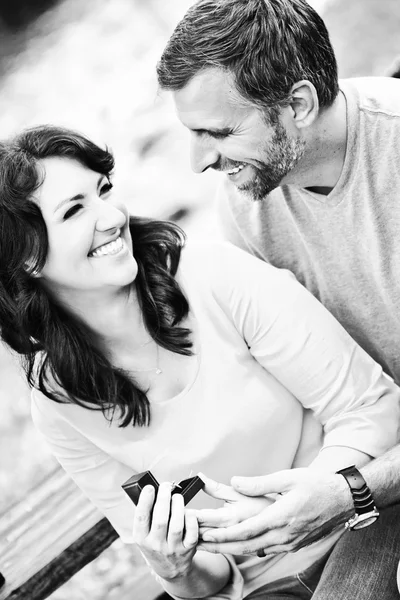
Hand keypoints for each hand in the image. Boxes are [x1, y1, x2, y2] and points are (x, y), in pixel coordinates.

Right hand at [132, 482, 198, 579]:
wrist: (169, 569)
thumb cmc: (155, 543)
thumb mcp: (144, 534)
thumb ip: (145, 515)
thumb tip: (147, 489)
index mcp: (141, 538)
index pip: (141, 518)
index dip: (145, 501)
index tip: (150, 487)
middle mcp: (156, 545)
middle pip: (160, 520)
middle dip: (164, 499)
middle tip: (166, 486)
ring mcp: (172, 549)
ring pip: (176, 526)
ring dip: (178, 507)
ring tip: (177, 496)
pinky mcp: (187, 550)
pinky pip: (191, 534)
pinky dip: (191, 520)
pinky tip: (189, 512)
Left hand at [197, 469, 353, 555]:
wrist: (343, 500)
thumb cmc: (316, 485)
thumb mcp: (288, 478)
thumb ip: (259, 483)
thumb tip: (235, 481)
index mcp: (281, 517)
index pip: (247, 531)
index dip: (224, 535)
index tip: (206, 535)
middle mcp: (284, 535)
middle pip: (246, 545)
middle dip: (220, 546)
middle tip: (198, 544)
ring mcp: (289, 542)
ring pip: (255, 550)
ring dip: (231, 549)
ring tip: (211, 546)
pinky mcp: (293, 544)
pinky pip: (267, 549)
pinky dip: (248, 548)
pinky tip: (236, 546)